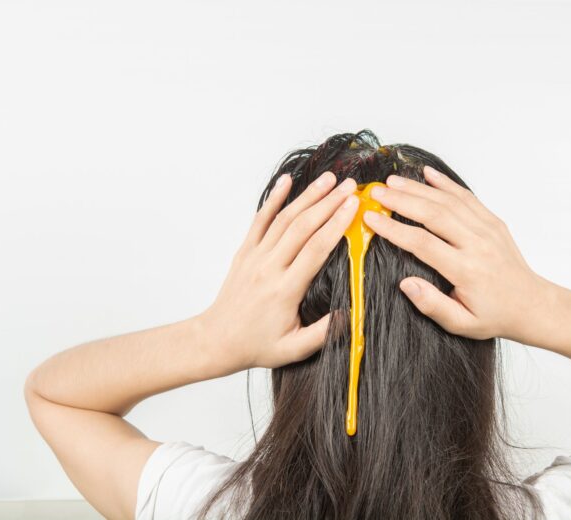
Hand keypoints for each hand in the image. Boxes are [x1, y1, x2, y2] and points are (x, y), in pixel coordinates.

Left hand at [199, 171, 357, 372]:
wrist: (216, 341)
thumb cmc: (256, 345)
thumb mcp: (294, 349)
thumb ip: (324, 333)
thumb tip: (351, 314)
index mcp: (285, 290)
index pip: (315, 249)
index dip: (336, 225)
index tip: (353, 207)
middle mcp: (269, 267)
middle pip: (302, 227)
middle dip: (328, 203)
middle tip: (349, 186)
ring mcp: (255, 256)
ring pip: (283, 219)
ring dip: (307, 196)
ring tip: (328, 179)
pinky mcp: (245, 252)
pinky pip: (260, 220)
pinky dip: (274, 199)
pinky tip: (287, 182)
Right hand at [363, 165, 549, 341]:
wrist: (532, 305)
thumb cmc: (494, 315)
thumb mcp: (461, 324)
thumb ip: (432, 305)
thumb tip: (405, 284)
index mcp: (466, 270)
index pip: (422, 243)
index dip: (394, 230)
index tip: (372, 220)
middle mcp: (477, 244)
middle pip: (433, 214)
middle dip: (401, 201)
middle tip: (376, 193)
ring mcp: (487, 229)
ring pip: (448, 201)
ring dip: (418, 188)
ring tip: (392, 182)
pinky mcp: (493, 221)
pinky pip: (467, 197)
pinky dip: (446, 183)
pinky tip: (428, 174)